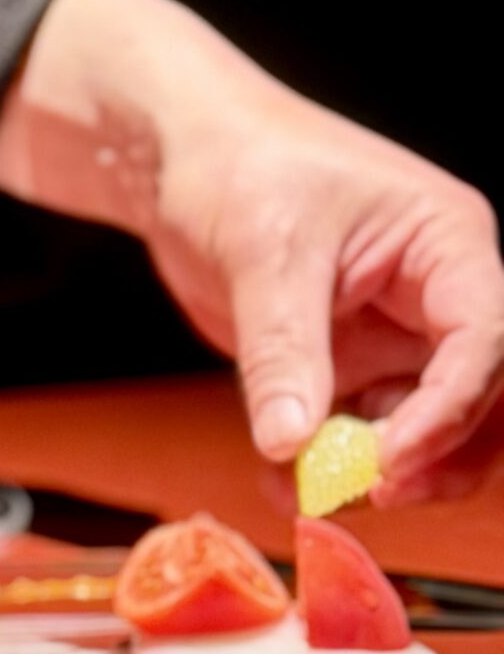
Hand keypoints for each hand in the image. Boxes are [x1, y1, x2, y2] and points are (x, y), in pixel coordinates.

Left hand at [0, 0, 503, 501]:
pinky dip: (326, 467)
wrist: (180, 159)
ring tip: (301, 493)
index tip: (387, 463)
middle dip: (429, 457)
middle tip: (359, 494)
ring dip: (373, 474)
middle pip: (477, 401)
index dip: (448, 411)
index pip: (484, 340)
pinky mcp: (351, 366)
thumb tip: (290, 447)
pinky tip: (276, 482)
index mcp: (448, 243)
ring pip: (424, 432)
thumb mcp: (262, 252)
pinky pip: (359, 435)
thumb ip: (282, 351)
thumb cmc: (237, 168)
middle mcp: (439, 295)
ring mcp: (398, 336)